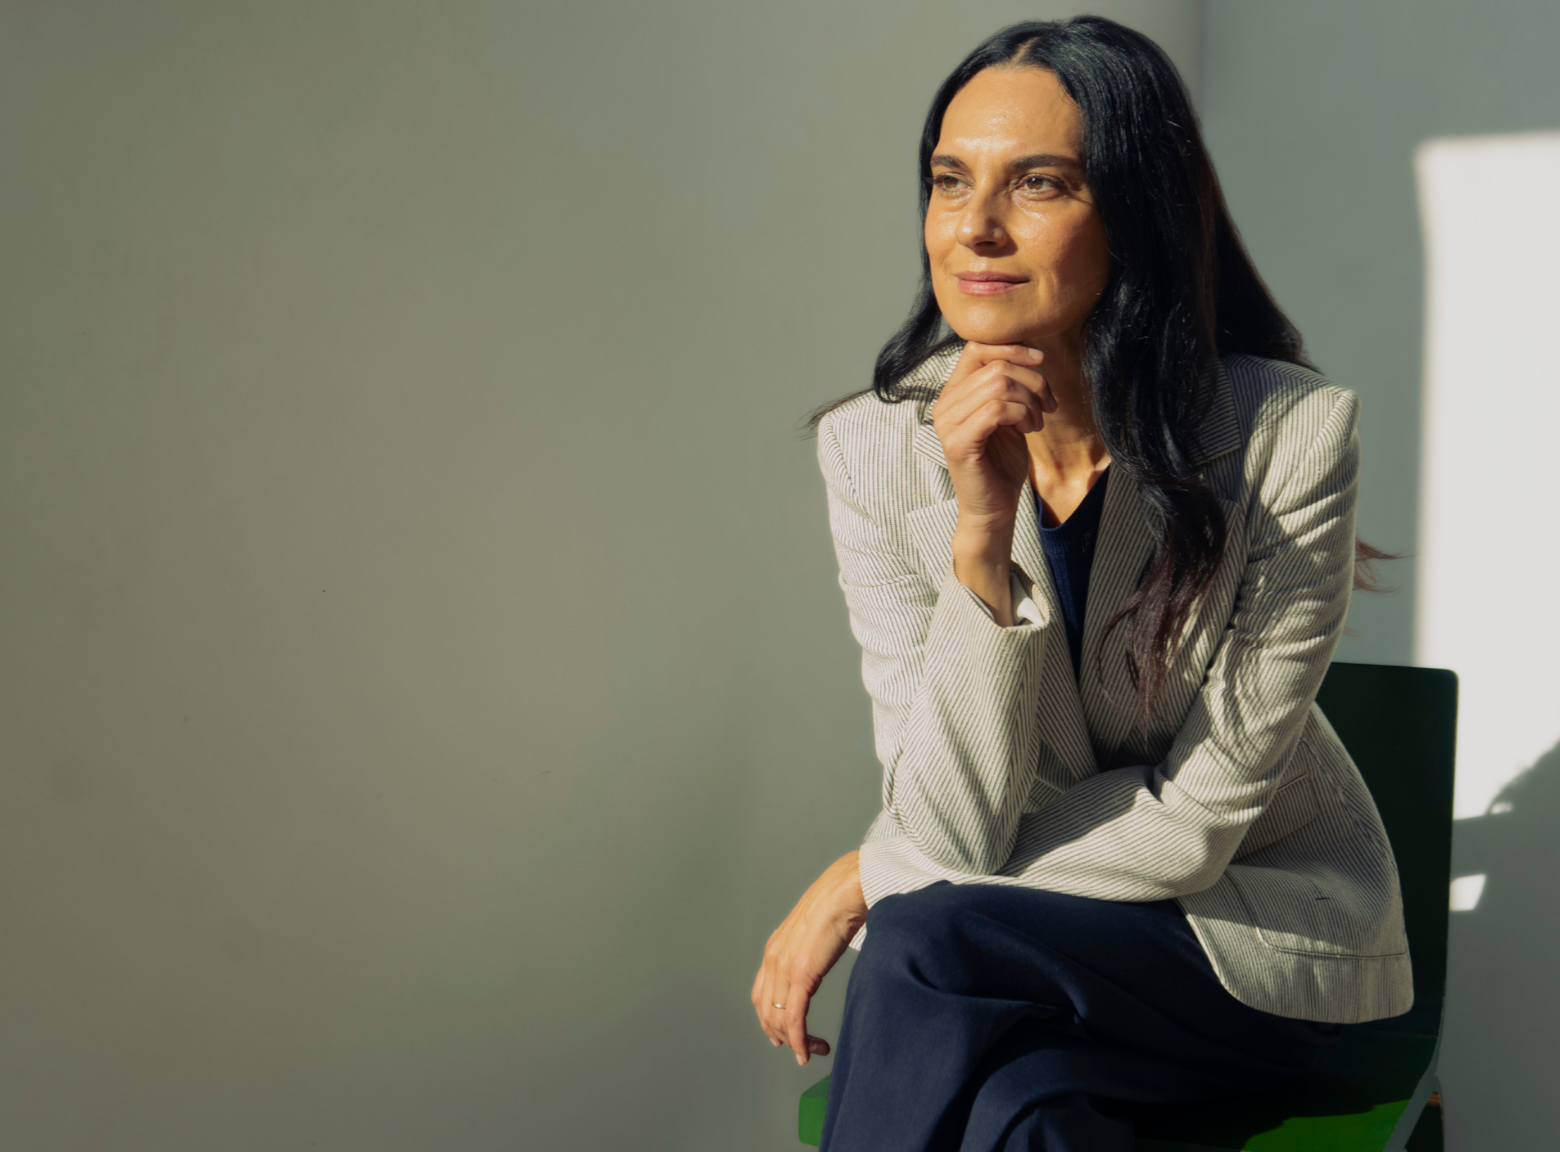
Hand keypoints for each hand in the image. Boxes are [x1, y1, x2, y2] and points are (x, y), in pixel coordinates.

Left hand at [752, 851, 867, 1065]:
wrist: (846, 890)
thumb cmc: (839, 905)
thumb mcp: (815, 932)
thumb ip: (810, 949)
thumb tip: (819, 959)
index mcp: (775, 949)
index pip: (762, 995)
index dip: (770, 1019)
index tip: (784, 1035)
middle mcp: (773, 959)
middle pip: (766, 1011)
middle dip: (781, 1035)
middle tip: (800, 1049)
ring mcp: (785, 967)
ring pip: (778, 1019)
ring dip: (793, 1041)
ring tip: (812, 1051)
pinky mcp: (802, 974)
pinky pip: (794, 1017)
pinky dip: (799, 1040)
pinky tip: (808, 1051)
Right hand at [932, 343, 1053, 619]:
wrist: (994, 508)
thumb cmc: (1003, 462)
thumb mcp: (1009, 414)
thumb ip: (1009, 384)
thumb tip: (1029, 351)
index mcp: (953, 393)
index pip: (977, 348)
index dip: (1012, 347)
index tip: (1041, 361)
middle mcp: (944, 404)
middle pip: (995, 366)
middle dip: (1032, 381)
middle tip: (1047, 405)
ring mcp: (947, 424)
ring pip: (998, 385)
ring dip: (1030, 401)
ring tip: (1036, 421)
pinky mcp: (958, 443)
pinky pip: (995, 409)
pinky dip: (1021, 415)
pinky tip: (1028, 429)